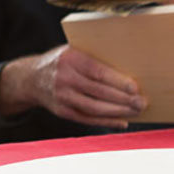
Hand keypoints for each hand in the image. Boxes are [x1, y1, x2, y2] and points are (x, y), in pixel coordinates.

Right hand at [0, 45, 145, 128]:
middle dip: (122, 99)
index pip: (97, 71)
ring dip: (117, 111)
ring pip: (94, 108)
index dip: (117, 80)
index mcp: (70, 59)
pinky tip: (122, 121)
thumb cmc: (61, 62)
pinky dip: (106, 122)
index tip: (135, 87)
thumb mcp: (73, 51)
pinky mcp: (63, 111)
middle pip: (98, 92)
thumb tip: (128, 65)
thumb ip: (94, 57)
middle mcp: (64, 78)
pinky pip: (87, 119)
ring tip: (136, 111)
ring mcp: (62, 97)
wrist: (31, 79)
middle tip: (142, 102)